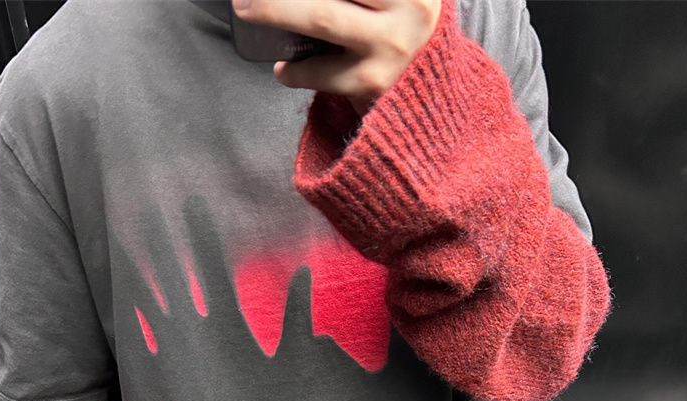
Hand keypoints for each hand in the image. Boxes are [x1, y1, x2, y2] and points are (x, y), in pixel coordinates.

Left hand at [231, 0, 442, 115]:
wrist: (440, 105)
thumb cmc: (410, 40)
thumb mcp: (403, 7)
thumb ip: (369, 0)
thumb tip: (302, 2)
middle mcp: (410, 9)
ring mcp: (392, 48)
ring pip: (323, 16)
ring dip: (276, 11)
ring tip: (247, 10)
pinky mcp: (374, 84)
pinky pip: (321, 71)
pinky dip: (294, 70)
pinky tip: (284, 70)